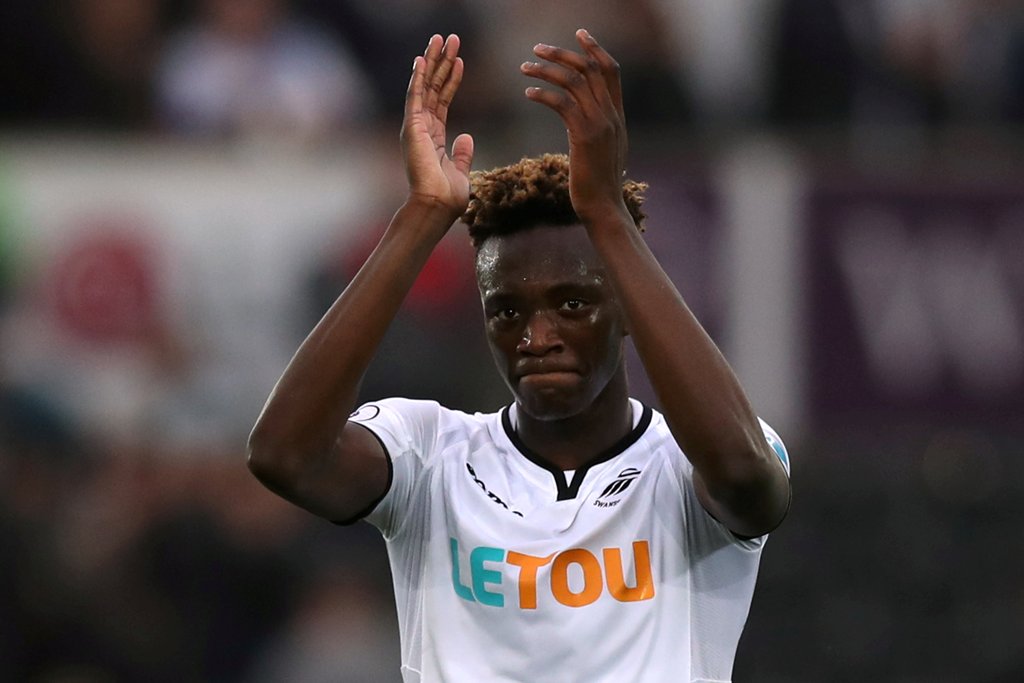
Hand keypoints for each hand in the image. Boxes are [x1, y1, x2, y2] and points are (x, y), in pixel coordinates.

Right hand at [401, 34, 474, 220]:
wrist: (437, 206)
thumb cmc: (447, 196)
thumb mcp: (461, 171)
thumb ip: (462, 154)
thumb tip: (467, 138)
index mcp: (433, 137)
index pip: (442, 101)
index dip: (450, 79)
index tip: (459, 60)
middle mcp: (422, 128)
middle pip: (432, 87)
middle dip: (441, 62)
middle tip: (449, 39)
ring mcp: (415, 126)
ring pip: (424, 86)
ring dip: (432, 62)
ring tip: (441, 39)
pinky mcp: (412, 127)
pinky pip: (415, 97)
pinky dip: (418, 77)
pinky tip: (422, 59)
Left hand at [521, 29, 628, 224]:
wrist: (604, 208)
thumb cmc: (598, 186)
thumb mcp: (605, 152)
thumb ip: (598, 131)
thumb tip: (583, 122)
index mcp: (618, 116)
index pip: (612, 71)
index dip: (596, 49)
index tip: (580, 34)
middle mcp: (612, 115)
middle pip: (590, 69)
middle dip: (563, 53)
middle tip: (537, 48)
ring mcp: (600, 124)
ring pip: (574, 82)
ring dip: (546, 70)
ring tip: (525, 67)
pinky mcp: (584, 136)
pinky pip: (562, 103)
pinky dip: (543, 94)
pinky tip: (528, 94)